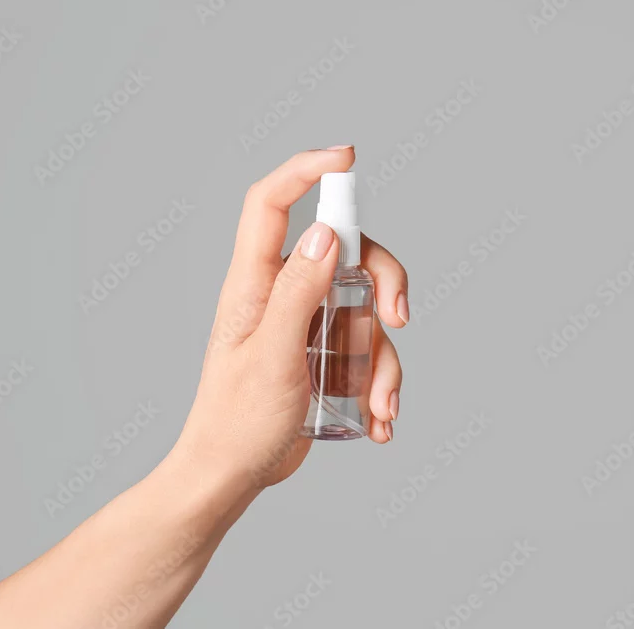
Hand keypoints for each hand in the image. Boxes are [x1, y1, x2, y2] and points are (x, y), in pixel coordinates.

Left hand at [176, 147, 408, 486]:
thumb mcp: (270, 357)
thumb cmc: (236, 421)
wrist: (232, 476)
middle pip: (345, 251)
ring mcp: (306, 323)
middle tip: (400, 317)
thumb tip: (326, 233)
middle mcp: (282, 293)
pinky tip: (380, 420)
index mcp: (253, 282)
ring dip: (385, 357)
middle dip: (382, 280)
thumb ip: (297, 293)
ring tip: (382, 407)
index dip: (305, 169)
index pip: (271, 203)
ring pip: (364, 307)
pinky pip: (366, 347)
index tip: (347, 157)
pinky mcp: (323, 353)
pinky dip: (381, 380)